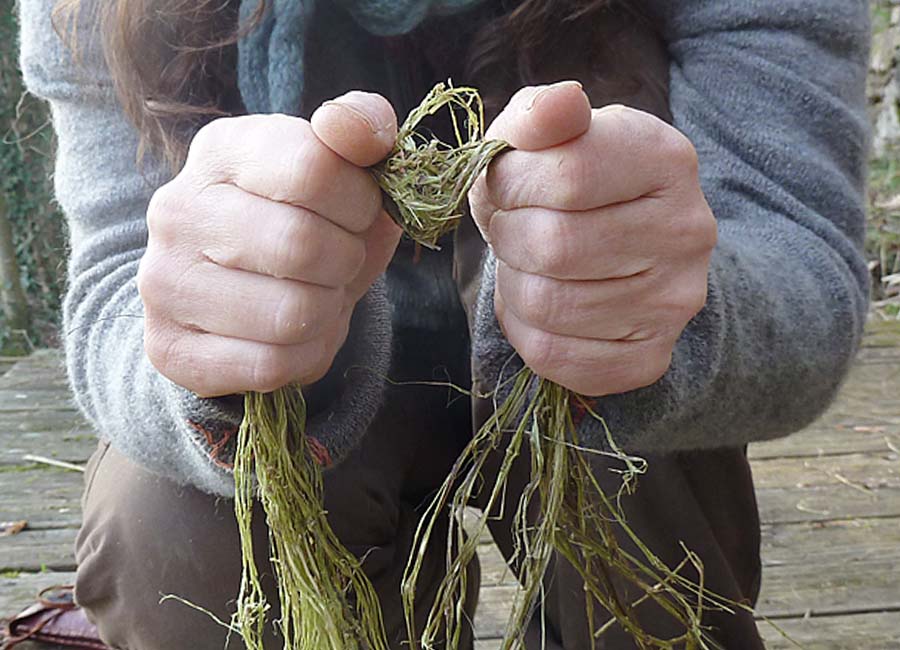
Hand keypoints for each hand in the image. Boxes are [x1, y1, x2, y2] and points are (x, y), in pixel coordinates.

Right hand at [138, 92, 401, 396]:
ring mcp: (163, 282)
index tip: (358, 211)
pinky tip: (295, 336)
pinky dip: (306, 356)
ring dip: (328, 313)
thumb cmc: (308, 220)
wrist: (242, 289)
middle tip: (338, 261)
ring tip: (315, 296)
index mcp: (223, 150)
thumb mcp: (344, 168)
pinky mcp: (168, 349)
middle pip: (301, 246)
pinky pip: (271, 367)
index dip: (360, 202)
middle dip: (345, 262)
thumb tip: (352, 129)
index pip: (313, 168)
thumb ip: (362, 129)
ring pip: (292, 315)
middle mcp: (177, 210)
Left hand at [469, 81, 716, 396]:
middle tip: (512, 228)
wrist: (625, 249)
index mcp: (665, 158)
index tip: (505, 185)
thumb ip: (541, 114)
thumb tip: (559, 104)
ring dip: (514, 283)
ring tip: (528, 264)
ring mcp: (674, 302)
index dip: (511, 185)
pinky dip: (525, 330)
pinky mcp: (650, 357)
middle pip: (554, 246)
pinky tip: (539, 306)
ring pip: (547, 305)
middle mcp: (685, 231)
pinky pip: (554, 356)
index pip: (567, 176)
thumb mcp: (551, 134)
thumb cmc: (571, 184)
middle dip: (508, 237)